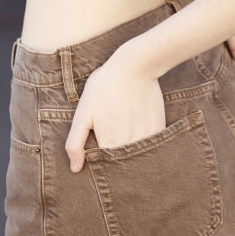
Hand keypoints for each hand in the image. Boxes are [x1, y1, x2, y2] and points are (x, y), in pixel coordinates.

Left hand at [64, 46, 165, 173]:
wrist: (136, 66)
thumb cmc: (105, 86)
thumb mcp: (83, 112)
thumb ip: (75, 143)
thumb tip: (75, 169)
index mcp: (109, 146)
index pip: (102, 166)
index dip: (97, 160)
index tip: (98, 142)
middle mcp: (130, 148)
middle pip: (120, 162)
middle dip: (115, 156)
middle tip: (113, 128)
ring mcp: (147, 140)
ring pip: (136, 155)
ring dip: (129, 147)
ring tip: (123, 123)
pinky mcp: (159, 130)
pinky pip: (150, 144)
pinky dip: (143, 139)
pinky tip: (137, 120)